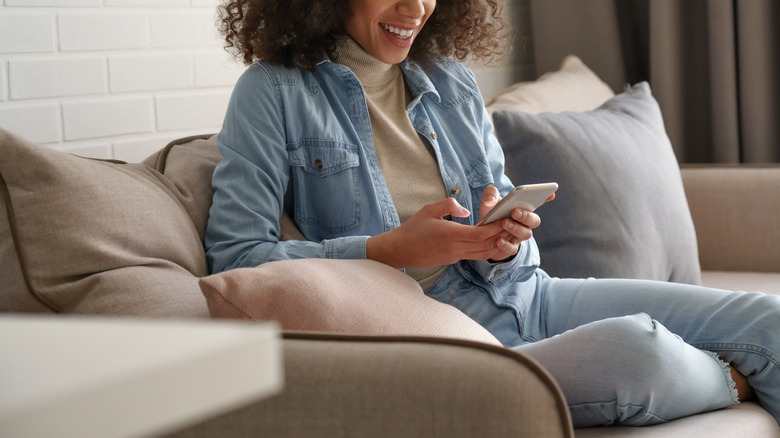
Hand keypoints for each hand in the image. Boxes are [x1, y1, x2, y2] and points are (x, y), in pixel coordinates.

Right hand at [366, 197, 519, 267]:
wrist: (399, 251)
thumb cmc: (412, 229)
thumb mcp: (429, 209)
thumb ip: (449, 205)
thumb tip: (466, 210)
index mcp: (450, 235)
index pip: (480, 234)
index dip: (496, 228)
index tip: (506, 219)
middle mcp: (455, 248)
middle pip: (486, 245)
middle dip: (502, 236)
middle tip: (513, 225)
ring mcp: (454, 256)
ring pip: (483, 254)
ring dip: (496, 244)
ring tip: (506, 233)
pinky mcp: (452, 260)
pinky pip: (474, 255)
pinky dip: (486, 249)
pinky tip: (490, 240)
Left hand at [478, 186, 548, 261]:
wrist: (484, 236)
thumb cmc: (491, 215)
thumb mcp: (489, 202)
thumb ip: (490, 194)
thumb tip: (490, 200)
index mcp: (522, 208)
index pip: (537, 202)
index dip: (546, 198)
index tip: (551, 194)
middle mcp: (525, 223)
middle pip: (534, 220)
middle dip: (526, 216)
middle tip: (514, 212)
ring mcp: (519, 236)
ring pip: (526, 234)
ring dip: (516, 228)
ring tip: (504, 223)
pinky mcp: (511, 248)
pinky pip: (513, 248)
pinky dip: (506, 244)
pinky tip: (498, 240)